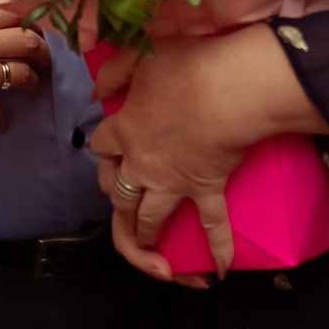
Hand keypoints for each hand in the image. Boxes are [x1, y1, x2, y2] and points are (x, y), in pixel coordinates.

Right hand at [0, 0, 47, 133]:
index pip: (5, 15)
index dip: (23, 22)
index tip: (30, 29)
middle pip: (26, 40)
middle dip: (42, 50)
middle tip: (45, 60)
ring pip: (22, 74)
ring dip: (34, 82)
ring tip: (36, 89)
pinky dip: (2, 119)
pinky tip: (2, 123)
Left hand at [88, 24, 322, 279]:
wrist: (231, 88)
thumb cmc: (190, 67)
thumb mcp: (142, 56)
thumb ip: (115, 71)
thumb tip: (97, 90)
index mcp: (123, 130)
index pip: (100, 145)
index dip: (103, 147)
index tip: (111, 145)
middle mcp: (140, 164)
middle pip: (115, 191)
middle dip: (116, 200)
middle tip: (124, 204)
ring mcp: (172, 182)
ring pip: (147, 218)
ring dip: (143, 237)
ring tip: (149, 249)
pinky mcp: (206, 189)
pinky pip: (212, 226)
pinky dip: (217, 249)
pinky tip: (218, 272)